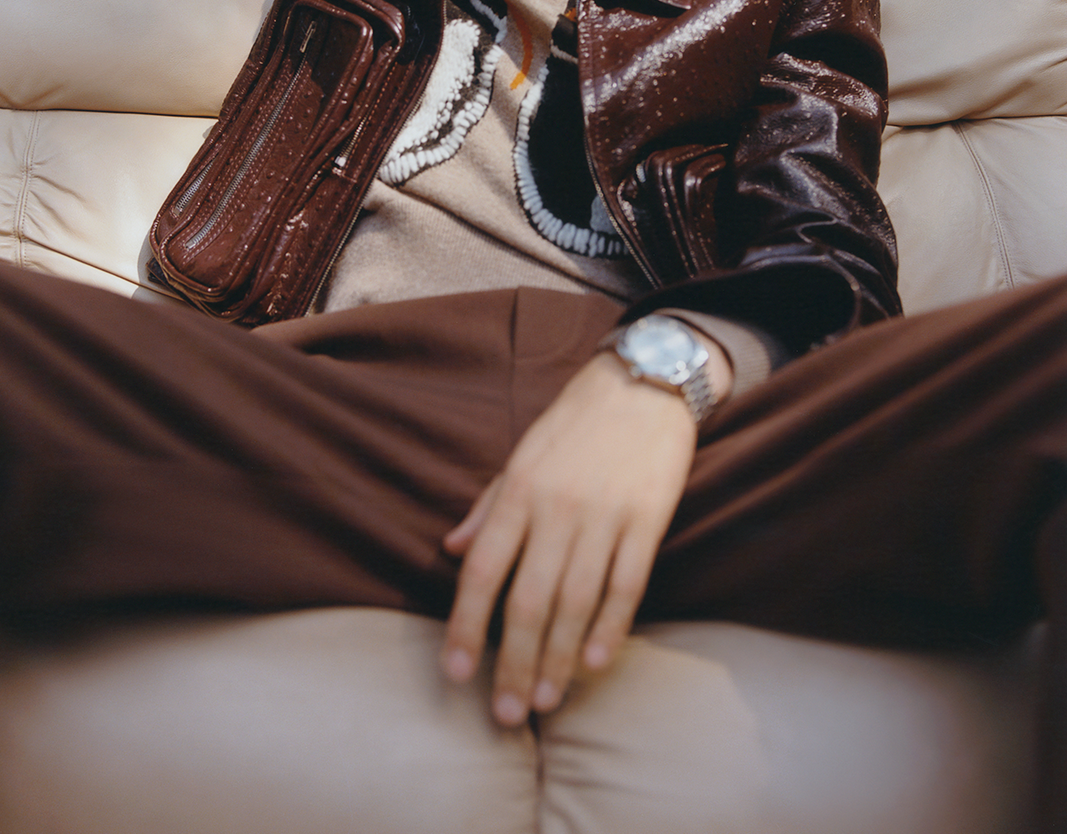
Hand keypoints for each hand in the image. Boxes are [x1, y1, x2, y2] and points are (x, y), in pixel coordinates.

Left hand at [439, 340, 728, 726]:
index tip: (457, 673)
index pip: (482, 570)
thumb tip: (450, 550)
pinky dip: (610, 628)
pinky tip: (595, 664)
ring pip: (576, 603)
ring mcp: (605, 516)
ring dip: (560, 659)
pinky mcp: (648, 520)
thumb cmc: (575, 422)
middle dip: (514, 664)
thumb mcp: (521, 456)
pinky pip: (627, 585)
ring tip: (546, 703)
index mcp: (519, 490)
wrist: (643, 382)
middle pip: (529, 601)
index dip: (465, 626)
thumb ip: (488, 507)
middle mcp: (558, 508)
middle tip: (505, 714)